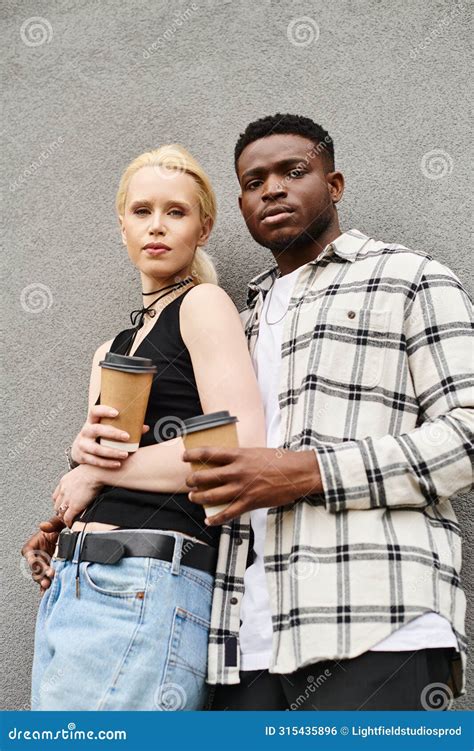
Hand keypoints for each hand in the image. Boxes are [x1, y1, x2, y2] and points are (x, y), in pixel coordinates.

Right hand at [21, 516, 64, 594]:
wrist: (75, 532)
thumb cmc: (64, 526)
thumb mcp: (59, 522)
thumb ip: (52, 523)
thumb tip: (43, 526)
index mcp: (36, 543)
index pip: (28, 552)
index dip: (31, 559)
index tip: (36, 563)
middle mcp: (39, 555)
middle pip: (35, 566)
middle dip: (40, 572)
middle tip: (49, 575)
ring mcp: (45, 564)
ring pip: (39, 575)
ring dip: (43, 581)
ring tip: (48, 584)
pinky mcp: (52, 570)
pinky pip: (47, 579)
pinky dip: (48, 587)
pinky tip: (49, 591)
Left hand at [52, 465, 102, 527]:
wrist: (95, 472)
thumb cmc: (93, 469)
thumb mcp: (81, 471)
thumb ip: (79, 478)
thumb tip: (84, 479)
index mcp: (64, 481)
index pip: (56, 495)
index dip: (59, 501)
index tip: (63, 504)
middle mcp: (63, 491)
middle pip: (56, 505)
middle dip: (60, 510)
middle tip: (66, 514)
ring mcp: (67, 499)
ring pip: (60, 512)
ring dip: (64, 517)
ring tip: (69, 521)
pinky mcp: (74, 507)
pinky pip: (67, 518)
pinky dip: (68, 523)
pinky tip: (72, 524)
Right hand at [71, 404, 149, 468]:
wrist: (79, 450)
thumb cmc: (99, 436)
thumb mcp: (106, 429)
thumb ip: (124, 427)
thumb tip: (145, 427)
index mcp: (92, 421)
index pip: (94, 411)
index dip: (104, 410)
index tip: (117, 413)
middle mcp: (85, 431)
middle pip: (96, 430)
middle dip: (112, 433)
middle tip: (127, 436)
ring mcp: (82, 445)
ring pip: (96, 449)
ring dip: (111, 452)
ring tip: (125, 454)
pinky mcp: (82, 457)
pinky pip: (95, 461)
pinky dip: (107, 463)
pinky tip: (118, 464)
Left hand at [183, 447, 321, 524]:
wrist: (299, 473)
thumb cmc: (281, 460)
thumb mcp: (257, 452)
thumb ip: (241, 457)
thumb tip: (228, 460)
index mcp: (239, 455)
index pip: (209, 453)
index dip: (193, 454)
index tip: (184, 456)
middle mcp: (237, 471)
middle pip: (206, 476)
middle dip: (193, 480)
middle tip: (188, 481)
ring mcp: (242, 488)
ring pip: (212, 495)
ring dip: (199, 497)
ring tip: (193, 497)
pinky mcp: (249, 502)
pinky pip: (228, 513)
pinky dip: (216, 518)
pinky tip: (208, 520)